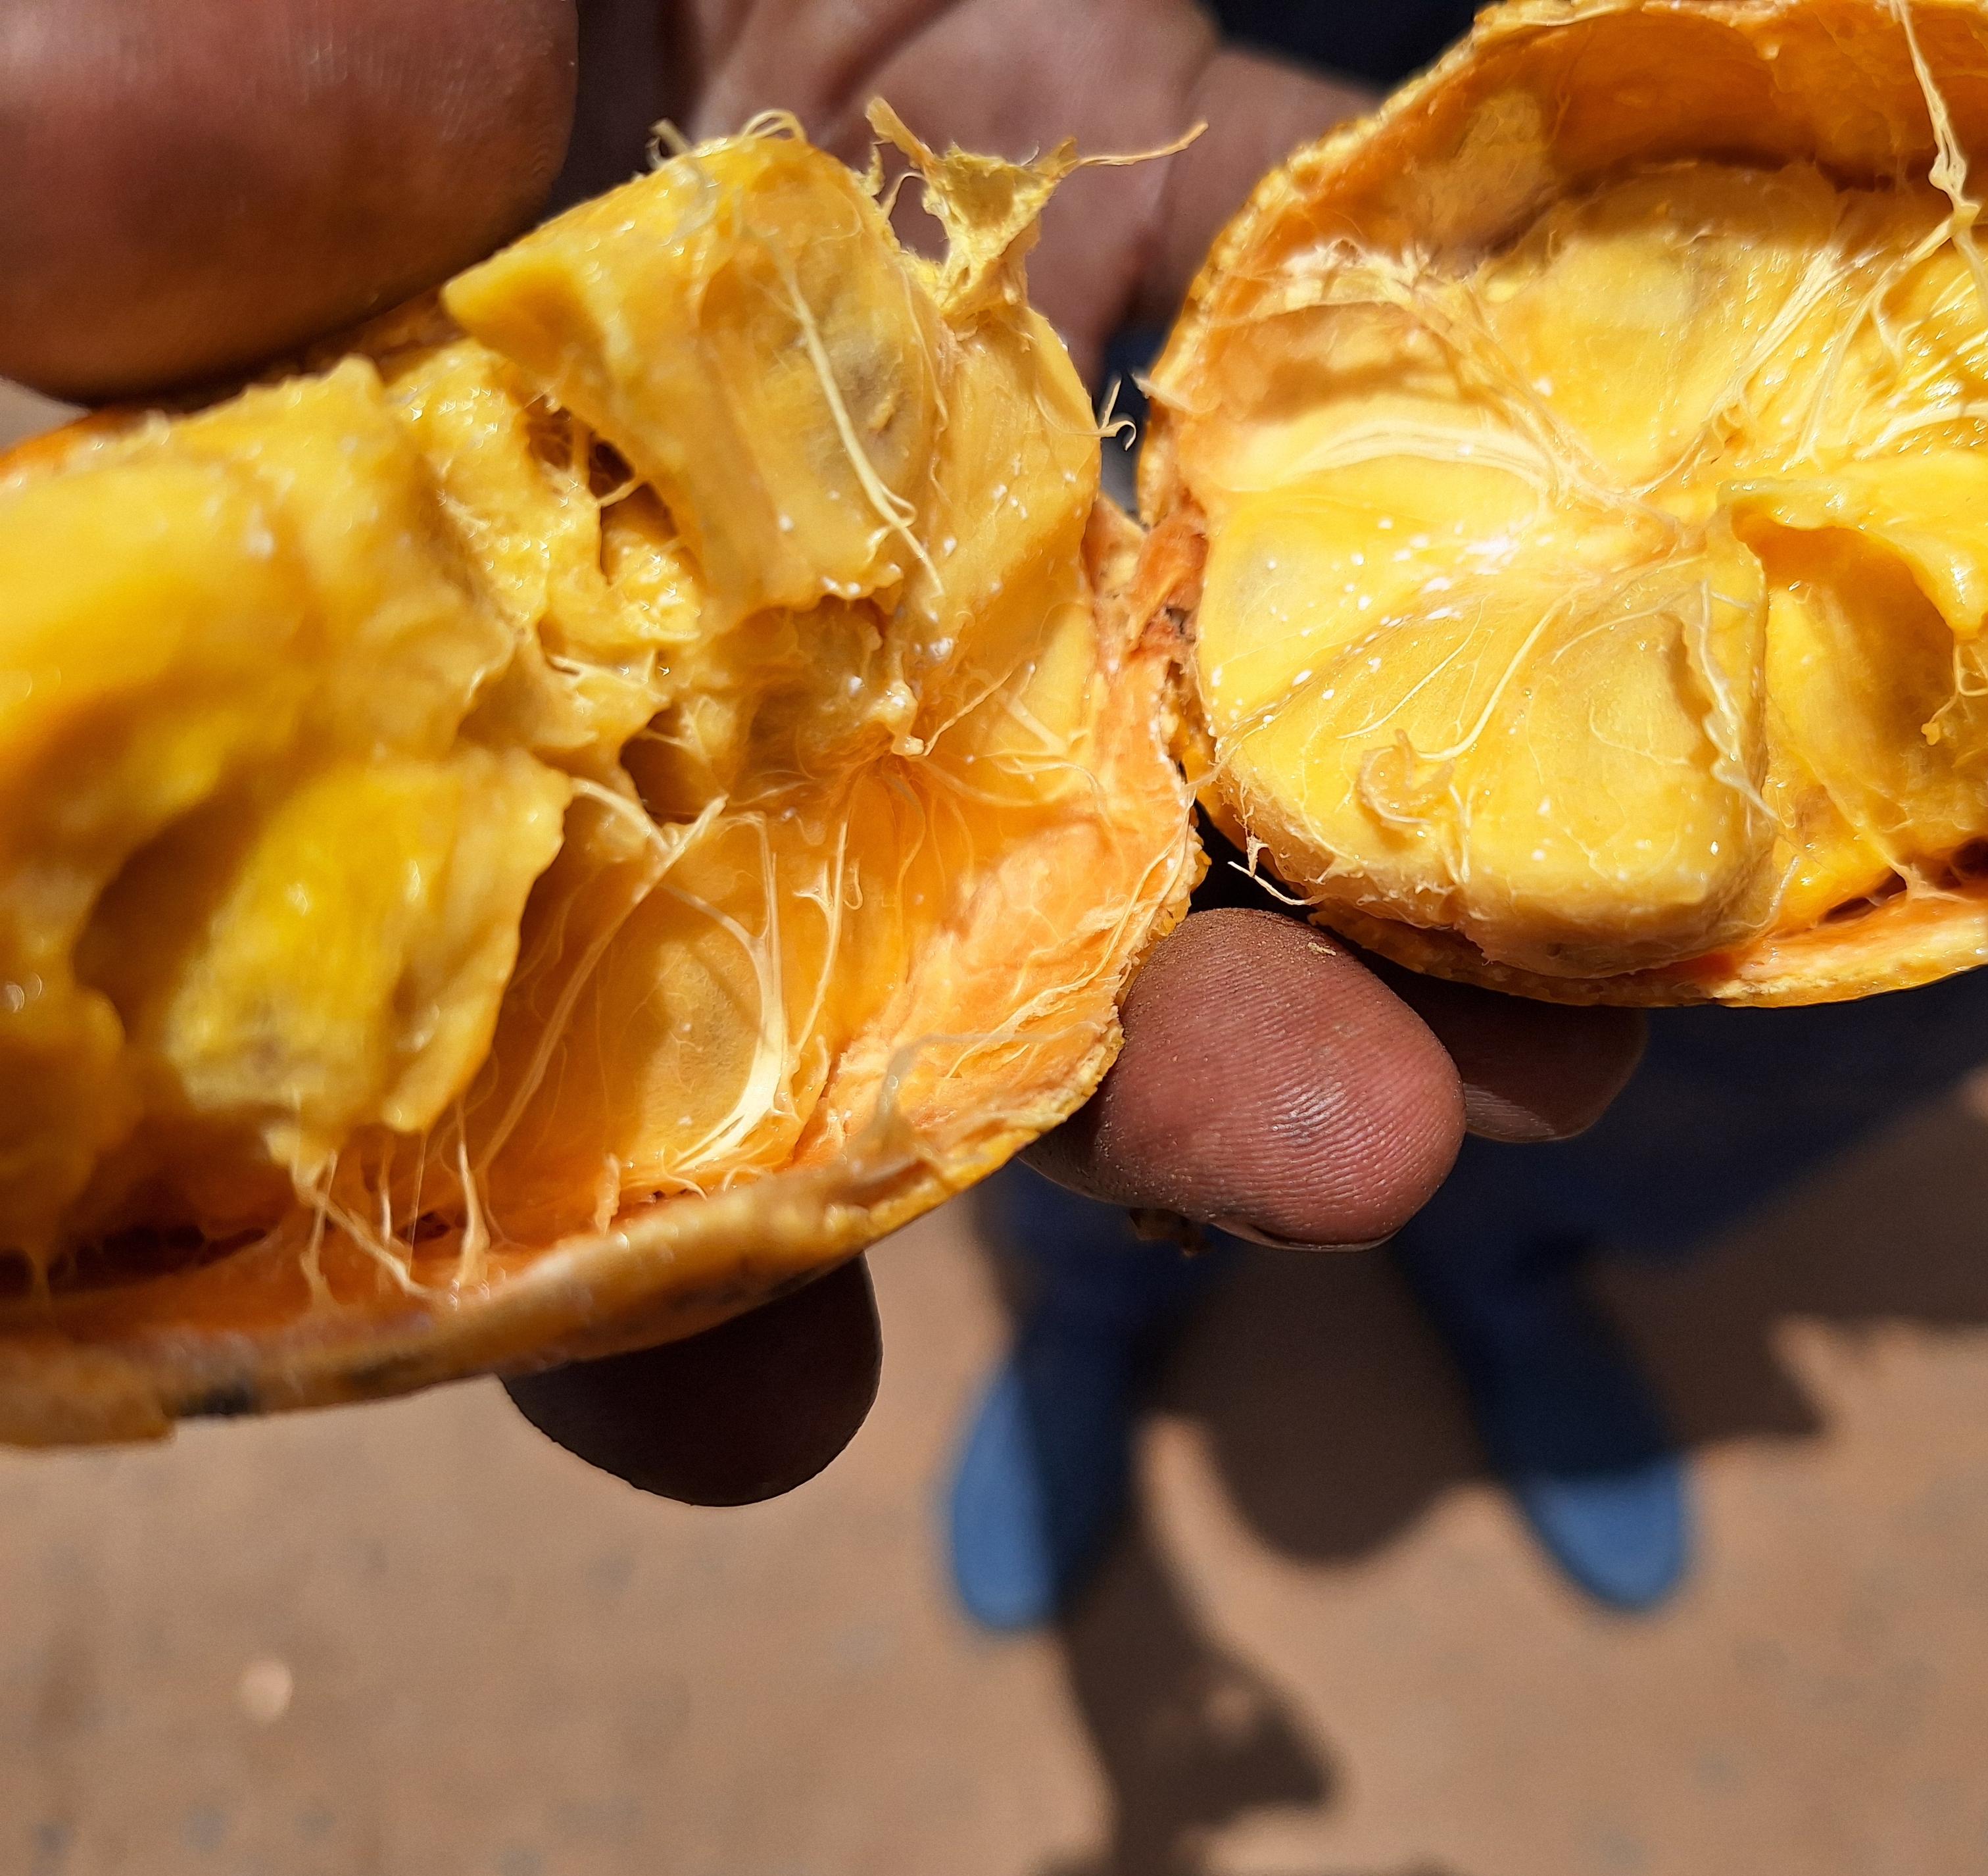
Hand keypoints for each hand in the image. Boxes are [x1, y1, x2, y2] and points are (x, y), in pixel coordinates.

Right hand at [2, 0, 1646, 1499]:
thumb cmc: (241, 25)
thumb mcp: (100, 126)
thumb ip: (90, 273)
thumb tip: (36, 233)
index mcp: (472, 706)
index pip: (565, 1073)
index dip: (638, 1261)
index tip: (748, 1404)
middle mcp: (763, 652)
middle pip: (968, 941)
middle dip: (1149, 1085)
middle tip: (1333, 1168)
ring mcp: (987, 465)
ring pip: (1202, 727)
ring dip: (1390, 882)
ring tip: (1566, 1020)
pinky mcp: (1142, 242)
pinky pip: (1334, 389)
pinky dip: (1467, 501)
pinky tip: (1609, 627)